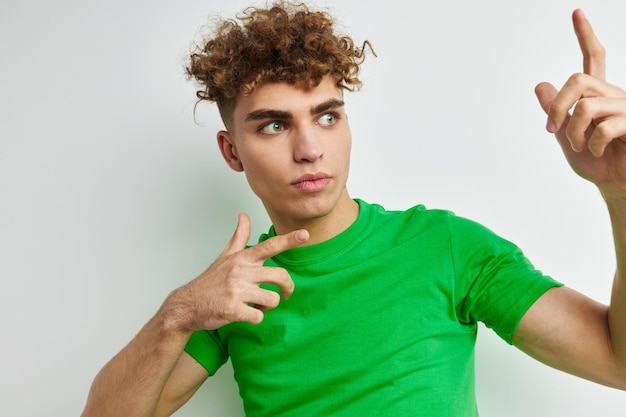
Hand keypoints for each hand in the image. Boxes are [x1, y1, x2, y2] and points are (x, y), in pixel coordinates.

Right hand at [168, 213, 308, 331]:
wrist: (187, 305)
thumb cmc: (210, 281)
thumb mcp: (225, 257)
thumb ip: (239, 236)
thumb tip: (244, 215)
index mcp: (242, 258)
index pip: (269, 245)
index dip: (289, 240)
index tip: (306, 234)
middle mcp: (240, 271)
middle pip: (280, 276)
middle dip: (288, 288)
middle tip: (286, 293)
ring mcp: (236, 290)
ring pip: (273, 299)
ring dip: (268, 306)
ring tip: (256, 305)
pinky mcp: (233, 309)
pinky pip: (259, 316)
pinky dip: (256, 318)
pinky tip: (245, 314)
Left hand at [535, 9, 625, 196]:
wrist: (616, 185)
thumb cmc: (596, 162)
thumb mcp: (566, 137)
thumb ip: (556, 113)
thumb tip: (540, 85)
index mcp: (597, 94)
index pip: (592, 58)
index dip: (585, 36)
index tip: (576, 13)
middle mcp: (612, 95)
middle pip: (578, 80)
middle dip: (558, 105)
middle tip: (550, 129)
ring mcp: (625, 108)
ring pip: (587, 105)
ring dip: (573, 131)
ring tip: (579, 147)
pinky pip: (604, 126)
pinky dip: (592, 144)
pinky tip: (596, 151)